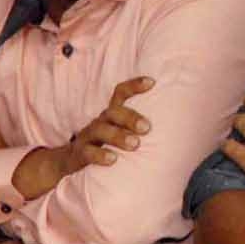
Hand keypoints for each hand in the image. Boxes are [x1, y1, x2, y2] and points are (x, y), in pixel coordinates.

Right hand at [10, 75, 155, 198]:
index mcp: (111, 115)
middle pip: (113, 112)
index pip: (120, 94)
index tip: (152, 82)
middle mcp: (100, 122)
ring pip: (100, 130)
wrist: (69, 160)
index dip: (134, 86)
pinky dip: (100, 155)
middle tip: (147, 128)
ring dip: (118, 136)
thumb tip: (175, 131)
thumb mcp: (119, 132)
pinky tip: (113, 159)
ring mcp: (88, 137)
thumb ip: (140, 128)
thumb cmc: (105, 144)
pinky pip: (87, 152)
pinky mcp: (79, 154)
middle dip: (130, 117)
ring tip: (135, 144)